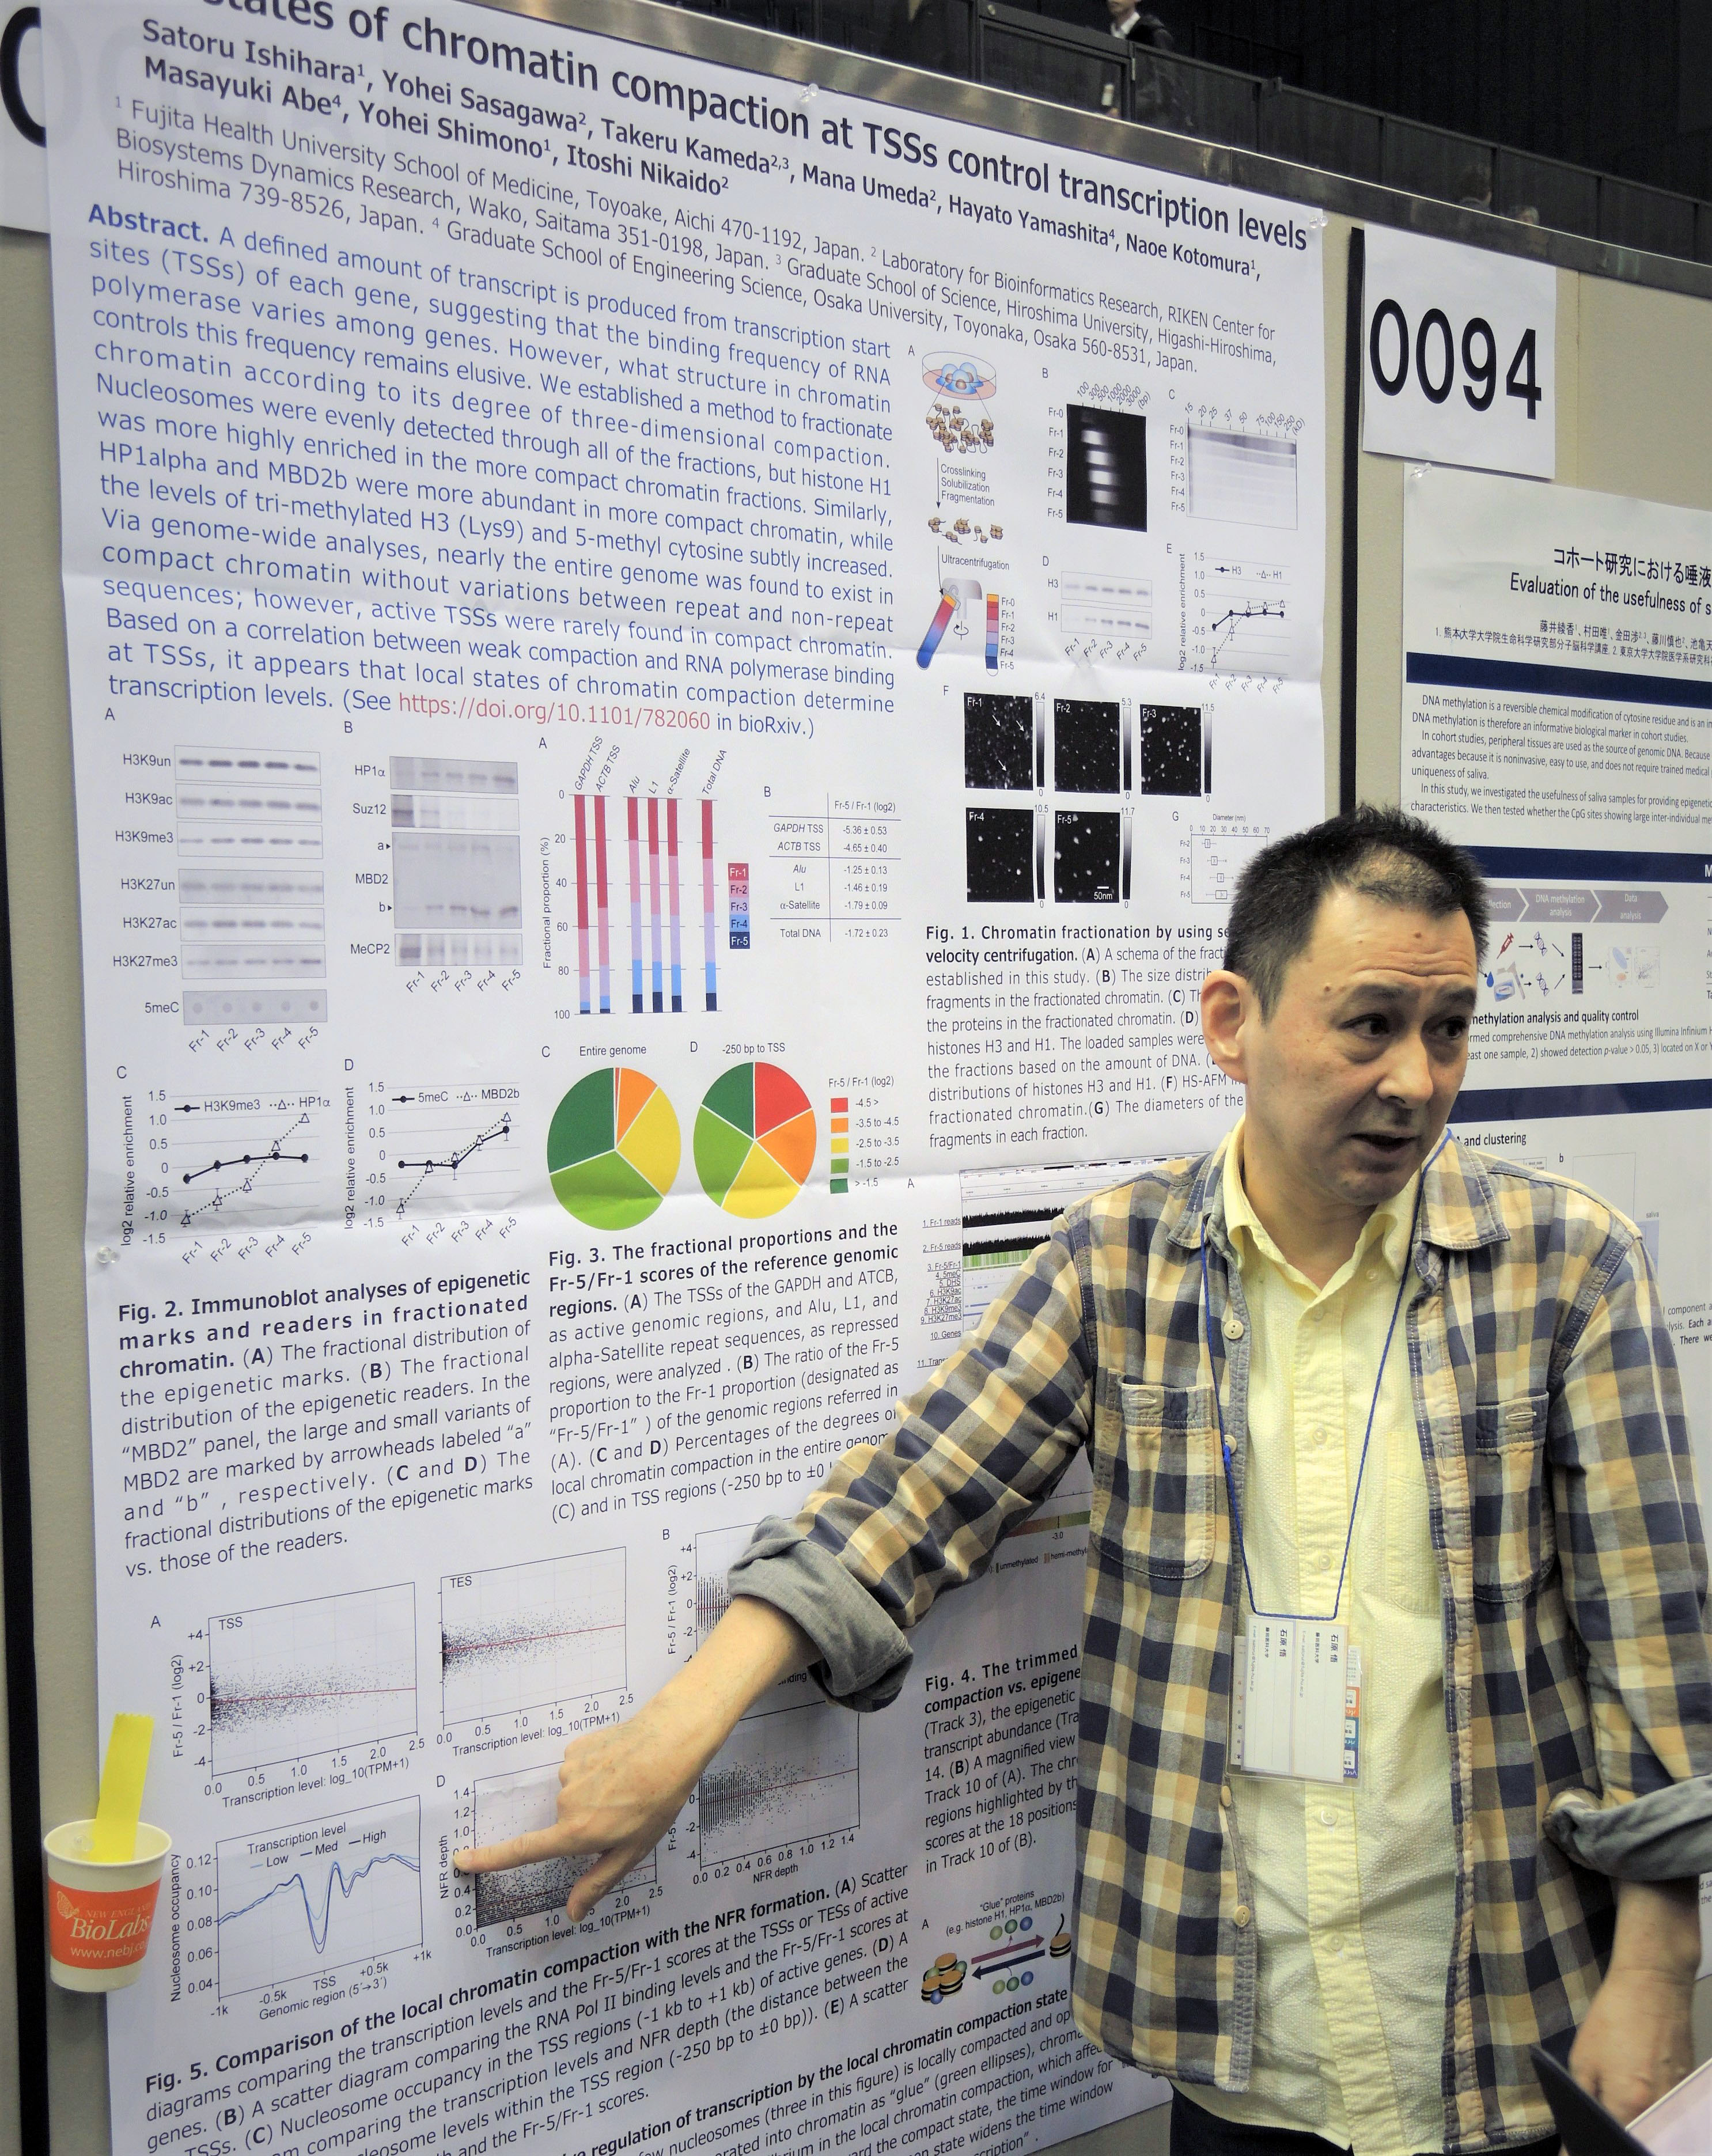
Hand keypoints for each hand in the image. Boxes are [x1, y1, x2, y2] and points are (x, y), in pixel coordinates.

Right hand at [451, 1596, 812, 1921]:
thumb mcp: (633, 1851)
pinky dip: (596, 1771)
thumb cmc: (657, 1801)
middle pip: (563, 1824)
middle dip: (587, 1824)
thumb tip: (572, 1913)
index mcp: (576, 1833)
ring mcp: (568, 1771)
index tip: (461, 1860)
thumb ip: (597, 1882)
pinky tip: (621, 1765)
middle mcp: (565, 1802)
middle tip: (624, 1814)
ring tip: (629, 1786)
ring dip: (595, 1795)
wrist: (671, 1741)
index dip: (490, 1859)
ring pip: (573, 1794)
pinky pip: (579, 1768)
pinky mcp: (576, 1747)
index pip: (522, 1851)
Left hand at [1569, 1878, 1700, 2124]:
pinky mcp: (1685, 2092)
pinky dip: (1651, 2119)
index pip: (1610, 2143)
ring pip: (1654, 2132)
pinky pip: (1668, 2117)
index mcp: (1629, 2104)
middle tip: (1594, 2135)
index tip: (1575, 2152)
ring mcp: (1676, 2102)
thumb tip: (1576, 2134)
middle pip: (1635, 2141)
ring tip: (1615, 2116)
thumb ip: (1584, 2101)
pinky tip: (1636, 2107)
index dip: (1588, 2148)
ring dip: (1633, 2131)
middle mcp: (1658, 2110)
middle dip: (1614, 2141)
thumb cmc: (1613, 2018)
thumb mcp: (1584, 2059)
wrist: (1654, 1985)